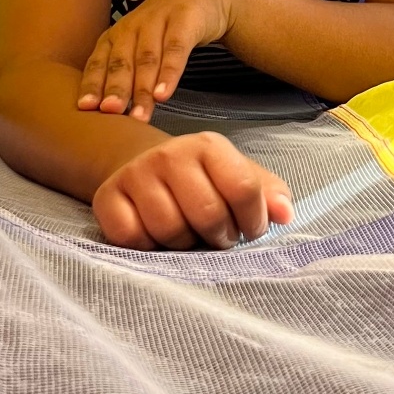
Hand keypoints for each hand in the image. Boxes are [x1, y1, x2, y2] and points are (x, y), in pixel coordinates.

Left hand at [77, 0, 239, 119]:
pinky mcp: (184, 21)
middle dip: (115, 89)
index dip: (92, 84)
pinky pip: (175, 50)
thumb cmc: (163, 29)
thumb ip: (126, 74)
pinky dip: (169, 73)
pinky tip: (164, 94)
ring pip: (147, 59)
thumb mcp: (139, 46)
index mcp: (115, 36)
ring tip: (139, 116)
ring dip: (142, 89)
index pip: (99, 62)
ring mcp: (158, 22)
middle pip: (121, 62)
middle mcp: (132, 27)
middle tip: (110, 112)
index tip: (86, 108)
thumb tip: (109, 115)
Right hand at [92, 133, 293, 249]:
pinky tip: (156, 237)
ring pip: (169, 231)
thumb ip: (269, 195)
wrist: (145, 168)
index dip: (252, 221)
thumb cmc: (203, 181)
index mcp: (209, 146)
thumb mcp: (240, 178)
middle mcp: (170, 154)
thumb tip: (285, 215)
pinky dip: (147, 247)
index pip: (243, 189)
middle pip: (207, 214)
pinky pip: (132, 238)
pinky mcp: (107, 198)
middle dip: (219, 238)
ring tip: (188, 235)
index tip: (249, 230)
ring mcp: (136, 174)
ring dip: (184, 245)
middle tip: (216, 238)